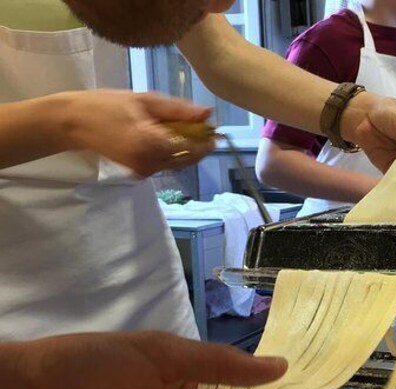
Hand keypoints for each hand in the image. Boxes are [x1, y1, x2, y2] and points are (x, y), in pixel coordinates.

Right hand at [64, 90, 216, 176]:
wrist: (73, 123)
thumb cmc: (106, 105)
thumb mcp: (144, 100)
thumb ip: (178, 110)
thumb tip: (208, 113)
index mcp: (151, 143)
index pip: (192, 148)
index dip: (206, 140)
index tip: (215, 130)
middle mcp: (150, 162)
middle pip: (188, 159)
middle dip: (200, 146)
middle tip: (204, 128)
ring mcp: (144, 171)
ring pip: (178, 163)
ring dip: (187, 149)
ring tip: (184, 129)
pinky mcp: (139, 173)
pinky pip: (165, 164)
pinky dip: (172, 153)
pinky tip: (166, 137)